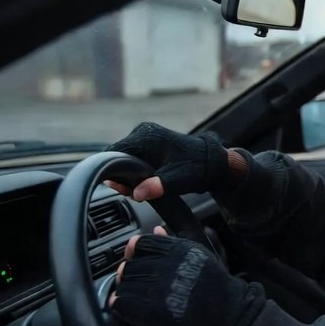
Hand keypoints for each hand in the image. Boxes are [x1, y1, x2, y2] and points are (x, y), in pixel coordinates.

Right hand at [106, 122, 234, 201]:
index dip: (112, 171)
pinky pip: (134, 158)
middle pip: (118, 156)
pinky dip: (135, 171)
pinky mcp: (150, 144)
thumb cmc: (197, 168)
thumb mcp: (178, 180)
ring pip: (125, 158)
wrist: (213, 162)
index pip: (114, 152)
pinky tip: (144, 183)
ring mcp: (146, 137)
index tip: (119, 186)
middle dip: (121, 175)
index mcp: (146, 136)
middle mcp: (143, 132)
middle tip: (132, 191)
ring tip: (140, 188)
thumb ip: (157, 186)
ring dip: (128, 175)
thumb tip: (137, 193)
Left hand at [109, 231, 263, 325]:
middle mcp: (170, 266)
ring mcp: (162, 288)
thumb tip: (157, 229)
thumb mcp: (201, 257)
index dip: (136, 252)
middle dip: (132, 276)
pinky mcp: (155, 310)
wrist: (229, 318)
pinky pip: (123, 303)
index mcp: (181, 250)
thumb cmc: (218, 289)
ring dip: (128, 293)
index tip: (137, 260)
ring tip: (139, 300)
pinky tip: (134, 311)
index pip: (142, 243)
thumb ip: (177, 243)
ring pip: (125, 285)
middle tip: (139, 285)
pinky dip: (123, 307)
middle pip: (131, 265)